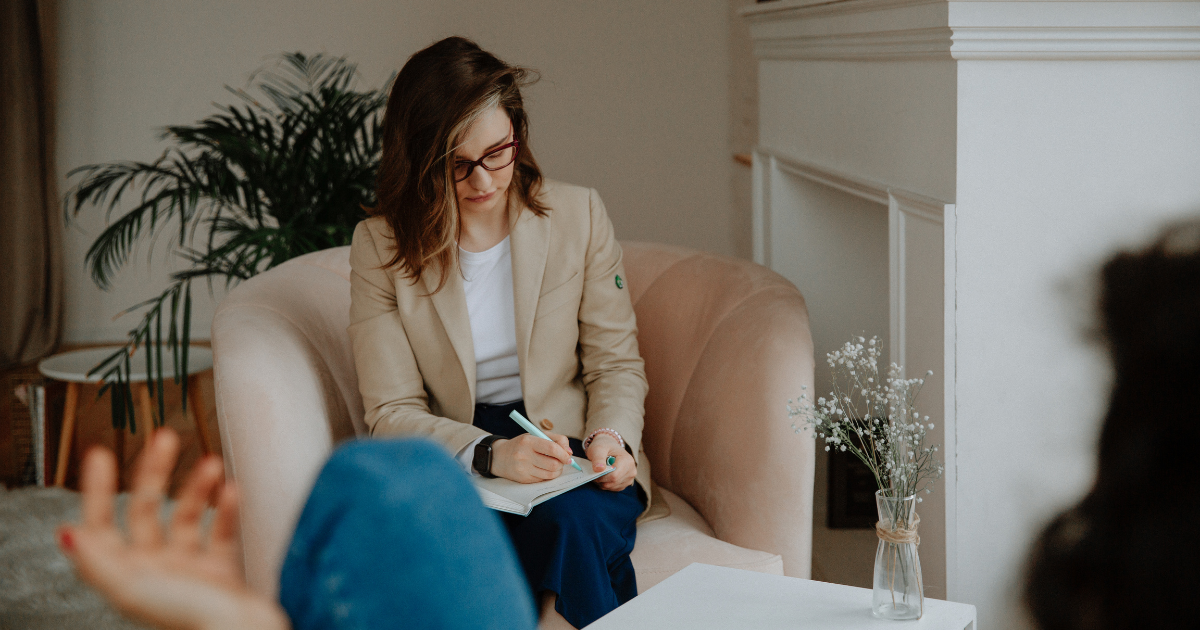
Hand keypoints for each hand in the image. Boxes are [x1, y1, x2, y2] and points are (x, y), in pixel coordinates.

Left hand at [57, 429, 289, 629]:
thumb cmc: (191, 618)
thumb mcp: (132, 587)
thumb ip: (97, 560)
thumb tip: (67, 533)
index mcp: (128, 575)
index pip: (101, 524)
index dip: (97, 489)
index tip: (102, 455)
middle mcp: (155, 570)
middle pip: (146, 511)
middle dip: (154, 473)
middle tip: (164, 440)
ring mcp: (189, 570)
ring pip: (187, 516)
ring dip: (197, 486)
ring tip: (210, 464)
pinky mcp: (221, 572)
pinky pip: (222, 532)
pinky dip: (228, 509)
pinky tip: (231, 491)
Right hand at [490, 432, 573, 483]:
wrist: (499, 457)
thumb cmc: (521, 445)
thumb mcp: (536, 435)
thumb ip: (556, 439)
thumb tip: (569, 452)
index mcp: (528, 441)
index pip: (552, 448)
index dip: (564, 454)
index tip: (568, 456)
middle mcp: (524, 456)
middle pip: (553, 464)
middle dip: (561, 463)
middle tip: (561, 461)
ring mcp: (523, 469)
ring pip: (550, 474)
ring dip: (557, 470)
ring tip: (554, 465)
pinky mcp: (524, 480)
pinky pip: (543, 480)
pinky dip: (548, 475)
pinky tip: (544, 469)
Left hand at [585, 434, 635, 491]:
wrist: (609, 446)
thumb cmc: (604, 446)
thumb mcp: (598, 449)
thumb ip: (598, 458)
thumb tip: (599, 469)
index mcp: (627, 461)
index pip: (614, 476)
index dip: (601, 477)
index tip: (594, 471)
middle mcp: (632, 471)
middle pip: (613, 483)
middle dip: (601, 480)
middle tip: (595, 471)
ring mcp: (630, 478)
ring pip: (612, 487)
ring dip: (603, 482)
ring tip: (600, 472)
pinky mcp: (626, 483)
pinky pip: (613, 489)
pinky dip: (606, 484)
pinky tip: (604, 476)